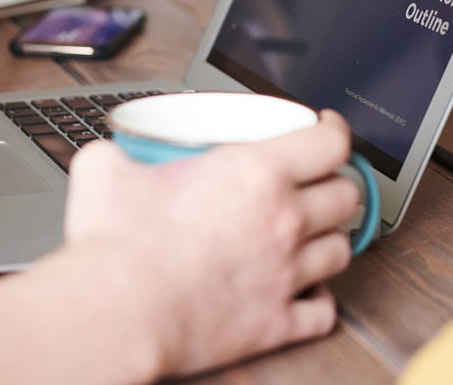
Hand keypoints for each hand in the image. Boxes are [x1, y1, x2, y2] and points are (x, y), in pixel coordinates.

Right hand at [61, 111, 359, 378]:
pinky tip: (305, 291)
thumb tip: (112, 155)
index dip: (335, 131)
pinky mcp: (276, 323)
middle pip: (345, 196)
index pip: (329, 144)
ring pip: (341, 251)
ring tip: (311, 236)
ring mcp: (286, 275)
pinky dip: (319, 299)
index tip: (328, 130)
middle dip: (336, 185)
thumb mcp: (106, 169)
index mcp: (255, 173)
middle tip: (317, 184)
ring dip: (329, 239)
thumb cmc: (116, 246)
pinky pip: (323, 312)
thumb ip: (119, 154)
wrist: (117, 314)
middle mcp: (283, 221)